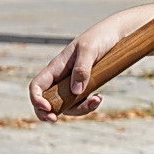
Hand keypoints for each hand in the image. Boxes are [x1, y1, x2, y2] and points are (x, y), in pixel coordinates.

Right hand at [27, 10, 153, 119]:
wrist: (116, 33)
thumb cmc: (100, 37)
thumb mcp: (90, 50)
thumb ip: (82, 69)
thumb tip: (75, 91)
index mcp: (56, 67)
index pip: (37, 86)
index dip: (36, 99)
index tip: (47, 108)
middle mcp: (61, 77)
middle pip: (47, 100)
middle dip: (47, 113)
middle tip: (55, 120)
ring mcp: (73, 82)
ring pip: (66, 104)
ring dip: (78, 109)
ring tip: (96, 100)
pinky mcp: (86, 85)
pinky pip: (81, 101)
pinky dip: (88, 104)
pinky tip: (99, 98)